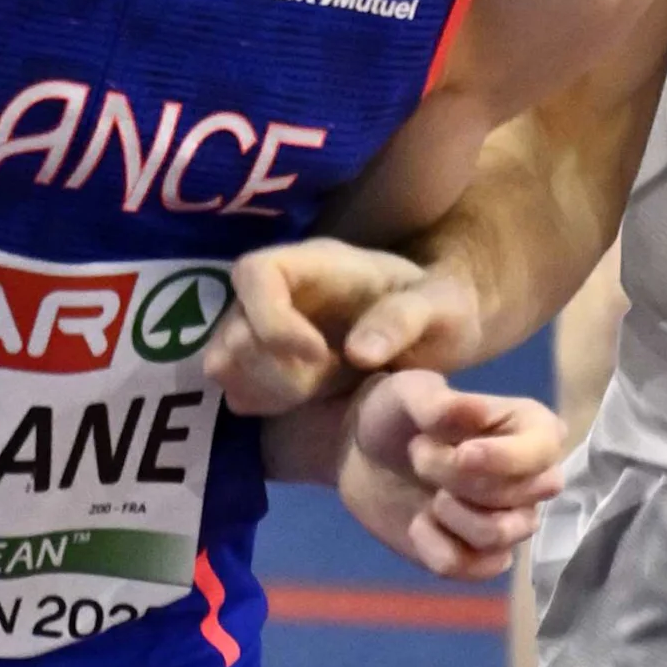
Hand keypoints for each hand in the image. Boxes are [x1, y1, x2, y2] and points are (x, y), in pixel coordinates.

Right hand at [209, 236, 478, 415]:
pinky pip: (235, 389)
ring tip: (321, 389)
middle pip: (232, 329)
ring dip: (268, 389)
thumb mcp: (442, 307)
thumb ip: (404, 319)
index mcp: (315, 264)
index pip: (255, 274)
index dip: (271, 319)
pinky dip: (266, 403)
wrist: (438, 328)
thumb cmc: (442, 306)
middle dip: (275, 369)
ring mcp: (263, 327)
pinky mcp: (262, 362)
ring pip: (224, 364)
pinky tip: (310, 400)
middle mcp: (278, 291)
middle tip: (327, 379)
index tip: (315, 356)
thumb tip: (358, 352)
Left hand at [333, 362, 564, 577]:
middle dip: (456, 479)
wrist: (362, 456)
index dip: (504, 459)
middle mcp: (535, 479)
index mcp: (531, 429)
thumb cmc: (398, 414)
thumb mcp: (408, 393)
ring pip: (497, 536)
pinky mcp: (482, 557)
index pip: (542, 453)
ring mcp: (512, 522)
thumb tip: (476, 410)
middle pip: (516, 497)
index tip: (462, 453)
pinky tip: (419, 524)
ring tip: (427, 491)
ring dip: (449, 514)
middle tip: (419, 453)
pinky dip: (436, 548)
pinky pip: (472, 569)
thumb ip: (438, 403)